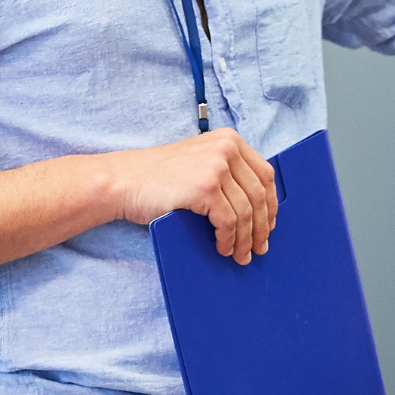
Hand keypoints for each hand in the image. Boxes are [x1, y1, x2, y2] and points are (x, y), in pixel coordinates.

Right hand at [107, 128, 278, 263]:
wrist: (123, 180)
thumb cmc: (158, 177)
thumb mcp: (200, 161)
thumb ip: (226, 172)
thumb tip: (256, 206)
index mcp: (229, 139)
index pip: (265, 174)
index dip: (271, 204)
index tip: (269, 224)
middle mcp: (227, 148)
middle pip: (259, 194)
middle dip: (262, 226)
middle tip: (259, 247)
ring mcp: (216, 167)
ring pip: (246, 211)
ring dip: (245, 239)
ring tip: (241, 255)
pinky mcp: (204, 187)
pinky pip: (228, 221)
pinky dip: (228, 239)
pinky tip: (222, 248)